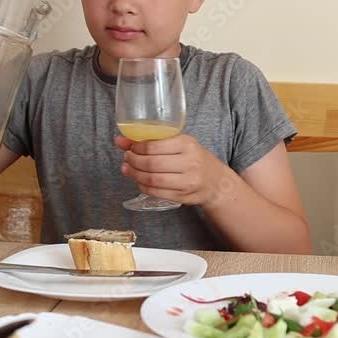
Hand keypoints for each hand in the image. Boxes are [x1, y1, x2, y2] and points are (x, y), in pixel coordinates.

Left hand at [114, 134, 233, 205]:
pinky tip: (138, 181)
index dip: (137, 148)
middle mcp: (189, 163)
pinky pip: (156, 192)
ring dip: (135, 175)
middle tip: (126, 159)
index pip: (154, 146)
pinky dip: (143, 186)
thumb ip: (152, 141)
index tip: (129, 147)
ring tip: (127, 169)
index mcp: (187, 144)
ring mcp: (187, 182)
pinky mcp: (183, 196)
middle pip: (152, 164)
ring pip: (153, 180)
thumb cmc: (194, 158)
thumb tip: (120, 140)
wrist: (216, 181)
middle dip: (133, 162)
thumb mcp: (179, 144)